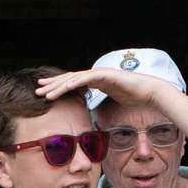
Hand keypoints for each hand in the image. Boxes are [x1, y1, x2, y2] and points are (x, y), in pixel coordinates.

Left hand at [44, 58, 177, 112]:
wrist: (149, 92)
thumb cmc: (134, 97)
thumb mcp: (112, 101)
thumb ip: (101, 103)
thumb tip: (93, 114)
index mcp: (96, 81)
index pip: (73, 83)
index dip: (59, 87)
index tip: (45, 92)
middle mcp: (96, 75)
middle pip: (69, 78)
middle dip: (52, 84)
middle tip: (37, 89)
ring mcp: (100, 73)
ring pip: (74, 78)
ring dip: (59, 86)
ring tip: (45, 93)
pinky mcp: (106, 75)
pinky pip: (86, 78)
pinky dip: (74, 82)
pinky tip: (63, 88)